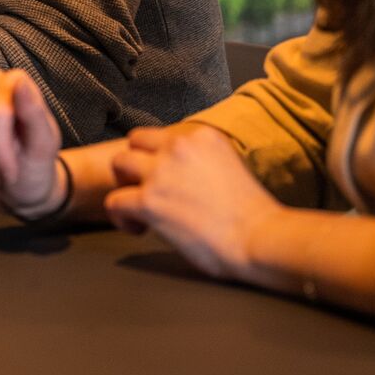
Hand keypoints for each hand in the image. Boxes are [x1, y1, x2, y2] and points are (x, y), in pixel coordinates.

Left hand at [104, 124, 282, 281]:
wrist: (261, 239)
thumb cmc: (252, 214)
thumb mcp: (229, 164)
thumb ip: (203, 159)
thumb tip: (186, 171)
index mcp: (200, 135)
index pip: (161, 135)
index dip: (159, 157)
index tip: (169, 180)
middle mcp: (178, 146)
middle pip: (135, 142)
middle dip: (136, 164)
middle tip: (148, 190)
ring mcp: (161, 172)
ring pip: (118, 164)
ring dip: (125, 185)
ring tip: (141, 208)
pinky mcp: (149, 201)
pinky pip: (114, 201)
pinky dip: (121, 216)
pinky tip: (139, 228)